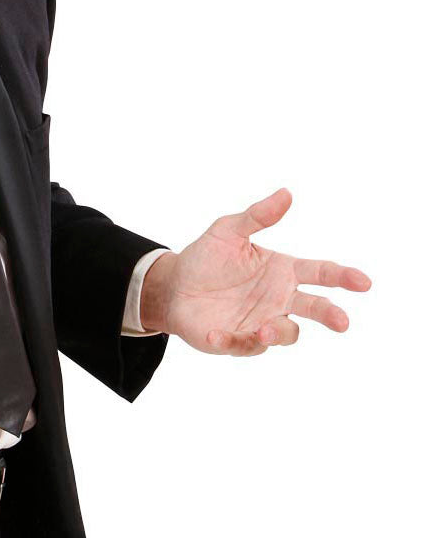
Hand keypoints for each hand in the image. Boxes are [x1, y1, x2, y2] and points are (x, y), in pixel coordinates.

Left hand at [145, 187, 371, 355]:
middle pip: (314, 307)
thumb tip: (286, 193)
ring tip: (263, 327)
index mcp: (282, 271)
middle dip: (329, 314)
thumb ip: (257, 216)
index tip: (363, 282)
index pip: (320, 273)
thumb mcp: (228, 230)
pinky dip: (231, 340)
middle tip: (342, 322)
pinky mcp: (237, 339)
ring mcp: (260, 321)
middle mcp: (278, 299)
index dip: (342, 276)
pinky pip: (242, 344)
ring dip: (276, 331)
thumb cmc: (206, 257)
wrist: (174, 285)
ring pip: (284, 332)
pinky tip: (216, 332)